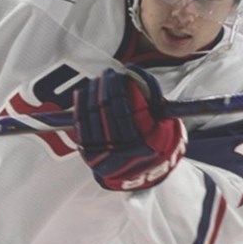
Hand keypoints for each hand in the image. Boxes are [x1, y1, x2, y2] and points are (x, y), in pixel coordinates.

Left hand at [73, 66, 185, 190]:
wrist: (140, 171)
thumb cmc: (154, 140)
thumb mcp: (162, 122)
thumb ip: (151, 97)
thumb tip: (131, 72)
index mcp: (142, 143)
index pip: (123, 110)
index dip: (118, 89)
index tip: (118, 74)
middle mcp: (121, 151)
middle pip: (104, 111)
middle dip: (104, 88)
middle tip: (107, 74)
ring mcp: (102, 153)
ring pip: (90, 116)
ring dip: (91, 94)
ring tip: (96, 81)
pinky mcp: (88, 154)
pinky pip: (80, 125)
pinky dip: (79, 106)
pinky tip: (82, 93)